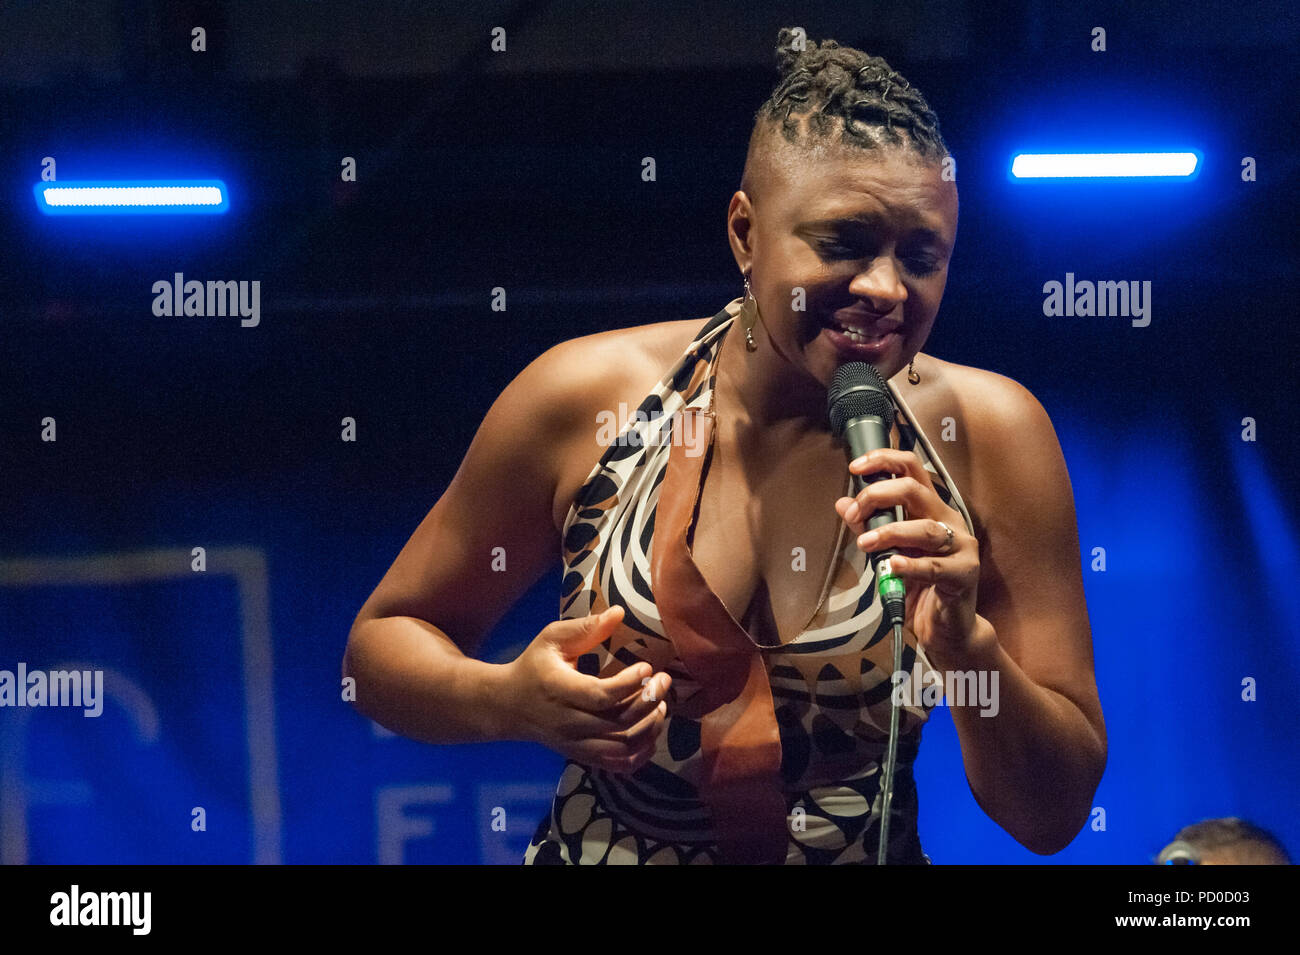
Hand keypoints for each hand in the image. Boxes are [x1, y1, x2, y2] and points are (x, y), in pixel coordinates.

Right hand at [501, 605, 670, 773]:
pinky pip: (618, 765)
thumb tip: (620, 612)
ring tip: (661, 705)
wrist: (509, 706)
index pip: (601, 695)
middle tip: (664, 681)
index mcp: (559, 690)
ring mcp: (575, 744)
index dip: (630, 684)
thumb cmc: (534, 666)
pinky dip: (641, 753)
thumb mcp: (552, 639)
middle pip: (618, 723)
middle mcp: (568, 723)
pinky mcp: (581, 756)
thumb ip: (585, 628)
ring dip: (650, 728)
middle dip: (649, 702)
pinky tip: (651, 731)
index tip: (647, 667)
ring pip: (623, 748)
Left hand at [834, 448, 981, 662]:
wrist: (947, 628)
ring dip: (890, 533)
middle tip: (854, 515)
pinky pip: (936, 566)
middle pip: (915, 491)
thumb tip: (842, 504)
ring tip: (866, 543)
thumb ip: (869, 528)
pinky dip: (911, 565)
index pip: (911, 470)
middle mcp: (948, 521)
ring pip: (925, 528)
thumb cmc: (919, 588)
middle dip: (878, 496)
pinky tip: (892, 566)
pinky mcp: (965, 573)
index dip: (884, 461)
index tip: (855, 468)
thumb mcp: (888, 554)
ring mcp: (961, 546)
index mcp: (931, 510)